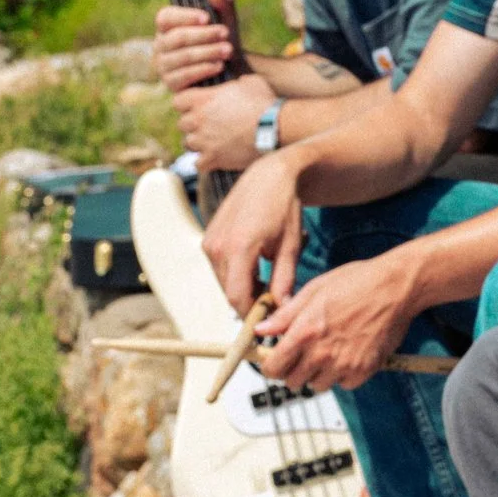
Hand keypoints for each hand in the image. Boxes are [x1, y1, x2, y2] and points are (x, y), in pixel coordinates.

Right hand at [154, 0, 242, 91]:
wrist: (230, 67)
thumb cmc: (222, 38)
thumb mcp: (226, 19)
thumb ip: (223, 3)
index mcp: (168, 25)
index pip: (165, 17)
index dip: (185, 16)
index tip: (207, 18)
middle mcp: (161, 44)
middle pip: (177, 37)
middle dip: (204, 35)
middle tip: (226, 33)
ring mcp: (163, 65)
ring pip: (183, 56)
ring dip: (208, 52)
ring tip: (229, 50)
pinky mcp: (171, 83)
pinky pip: (184, 76)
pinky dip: (204, 69)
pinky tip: (219, 65)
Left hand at [176, 75, 275, 172]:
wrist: (275, 127)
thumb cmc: (265, 102)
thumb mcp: (251, 82)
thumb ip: (237, 82)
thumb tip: (239, 81)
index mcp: (204, 99)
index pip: (178, 101)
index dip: (188, 104)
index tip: (198, 106)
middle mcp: (198, 120)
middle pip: (182, 124)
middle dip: (193, 124)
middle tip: (208, 125)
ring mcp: (203, 141)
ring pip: (188, 144)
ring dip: (198, 143)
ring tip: (213, 142)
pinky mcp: (213, 158)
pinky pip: (198, 164)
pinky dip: (205, 162)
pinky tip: (215, 157)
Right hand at [201, 153, 303, 312]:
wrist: (269, 175)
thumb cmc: (284, 207)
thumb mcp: (290, 246)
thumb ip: (284, 280)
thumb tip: (282, 309)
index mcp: (238, 249)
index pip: (237, 298)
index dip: (252, 314)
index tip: (269, 321)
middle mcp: (217, 247)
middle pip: (229, 292)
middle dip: (250, 302)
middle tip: (274, 303)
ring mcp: (209, 242)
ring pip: (224, 281)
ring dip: (243, 288)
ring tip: (268, 283)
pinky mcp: (208, 238)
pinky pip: (220, 268)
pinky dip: (236, 274)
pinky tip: (256, 269)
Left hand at [256, 254, 421, 392]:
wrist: (397, 286)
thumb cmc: (358, 282)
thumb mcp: (315, 290)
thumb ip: (285, 315)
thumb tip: (261, 330)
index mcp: (305, 332)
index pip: (273, 368)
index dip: (271, 365)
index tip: (276, 360)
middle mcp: (322, 353)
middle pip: (293, 382)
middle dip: (295, 370)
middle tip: (306, 354)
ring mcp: (344, 364)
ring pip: (318, 386)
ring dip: (319, 374)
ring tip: (330, 352)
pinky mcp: (364, 370)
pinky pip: (344, 384)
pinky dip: (344, 375)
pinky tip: (350, 355)